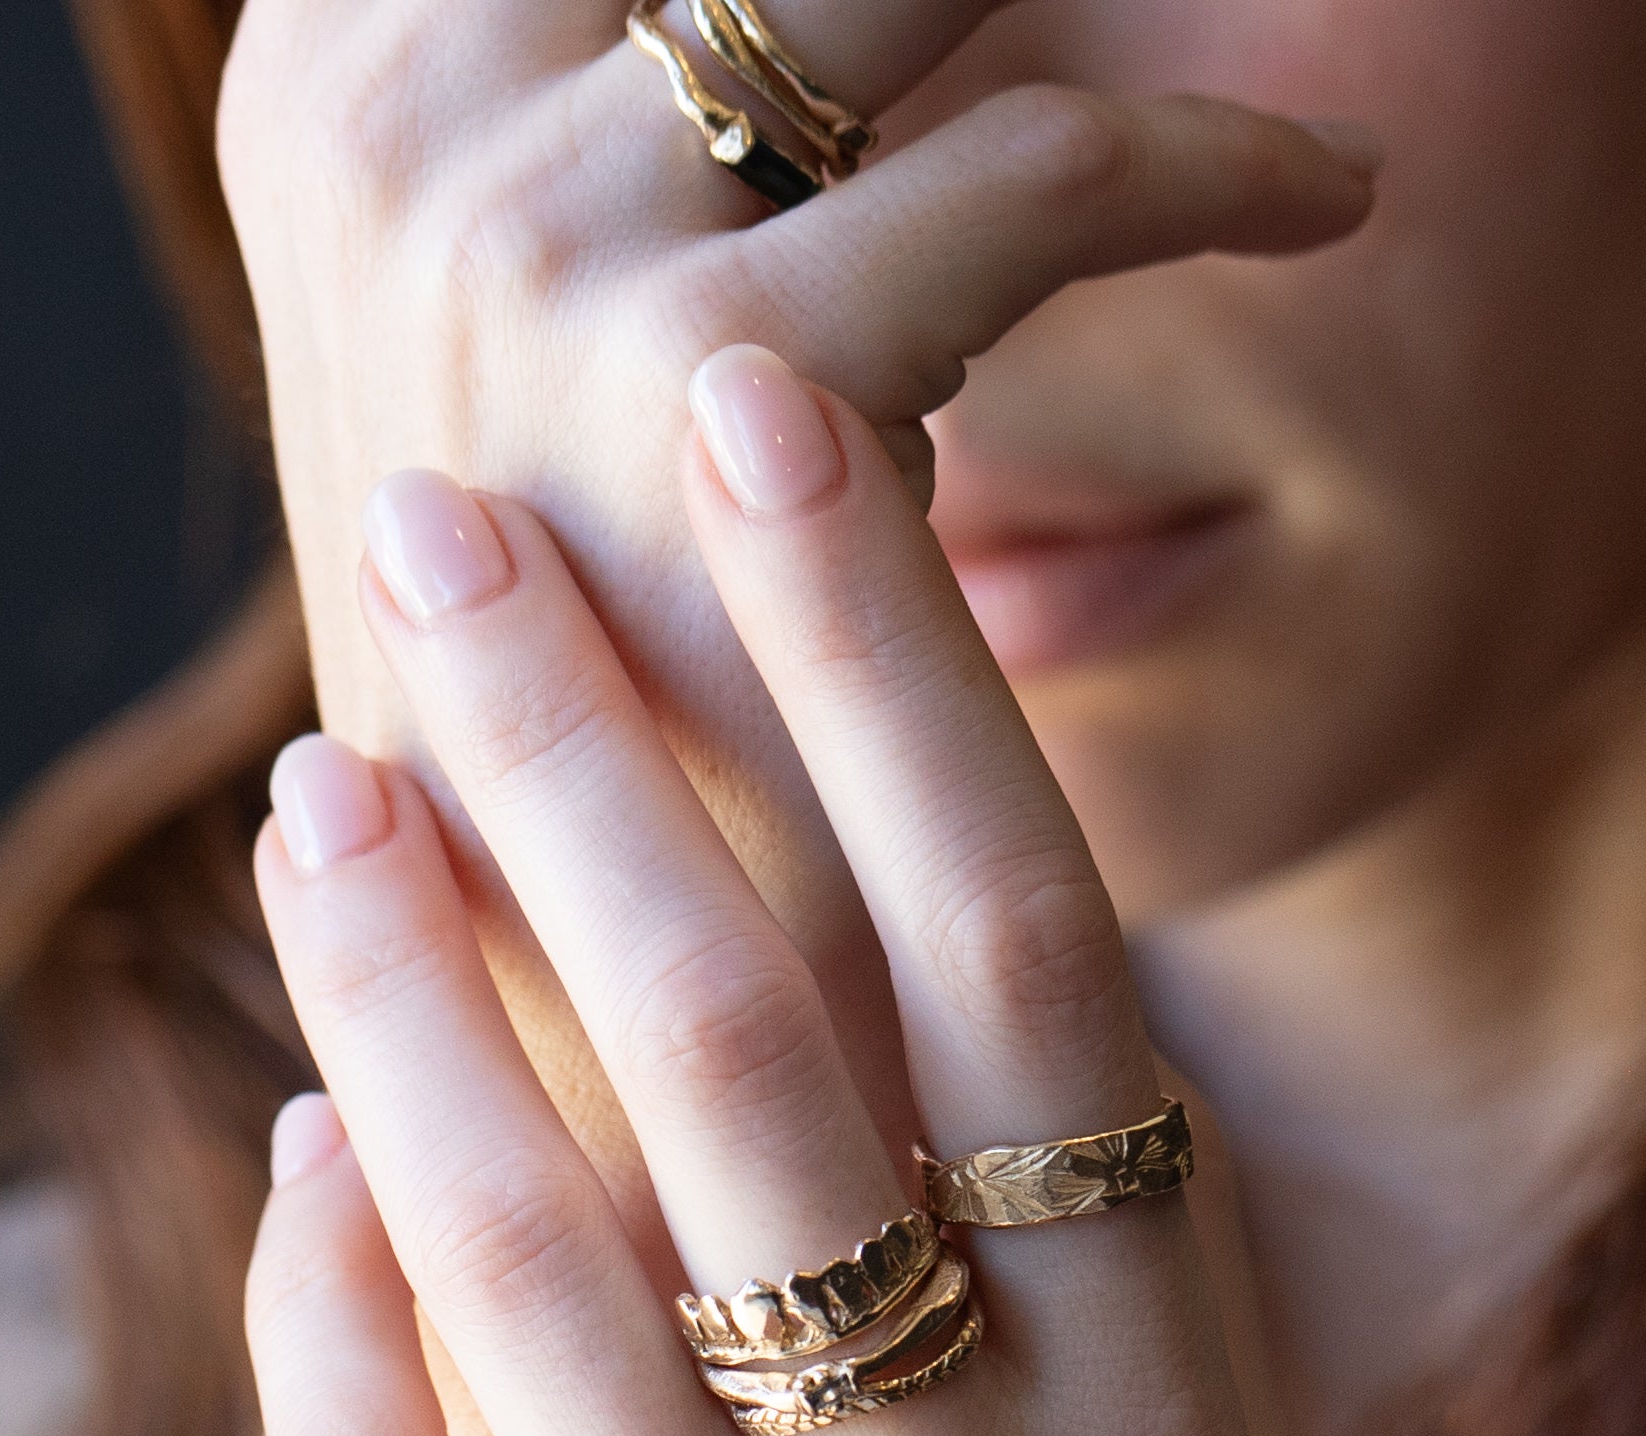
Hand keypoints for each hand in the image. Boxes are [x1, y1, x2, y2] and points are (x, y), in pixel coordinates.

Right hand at [222, 0, 1374, 1171]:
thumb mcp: (553, 443)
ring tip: (1257, 90)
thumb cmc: (589, 793)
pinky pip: (1030, 174)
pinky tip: (1325, 199)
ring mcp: (507, 253)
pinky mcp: (699, 386)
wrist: (595, 1118)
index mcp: (320, 91)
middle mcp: (377, 132)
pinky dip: (1212, 167)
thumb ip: (607, 191)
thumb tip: (759, 31)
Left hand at [247, 362, 1336, 1435]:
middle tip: (445, 533)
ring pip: (546, 1256)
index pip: (1032, 977)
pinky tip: (296, 1171)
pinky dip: (337, 1325)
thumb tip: (914, 1056)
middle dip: (591, 738)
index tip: (758, 444)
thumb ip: (1103, 1379)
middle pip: (766, 1043)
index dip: (880, 672)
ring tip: (321, 802)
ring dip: (405, 991)